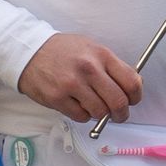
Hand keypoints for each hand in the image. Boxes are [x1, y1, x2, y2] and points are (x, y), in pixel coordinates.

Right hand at [19, 34, 141, 125]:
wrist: (30, 50)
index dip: (136, 97)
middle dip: (121, 114)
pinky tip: (77, 105)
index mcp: (101, 55)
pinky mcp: (57, 98)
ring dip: (100, 115)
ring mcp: (72, 84)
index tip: (132, 101)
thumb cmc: (62, 51)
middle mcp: (88, 69)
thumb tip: (130, 87)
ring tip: (93, 107)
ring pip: (100, 113)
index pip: (131, 82)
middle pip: (118, 102)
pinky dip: (82, 115)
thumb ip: (111, 66)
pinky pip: (80, 117)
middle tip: (118, 115)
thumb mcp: (91, 48)